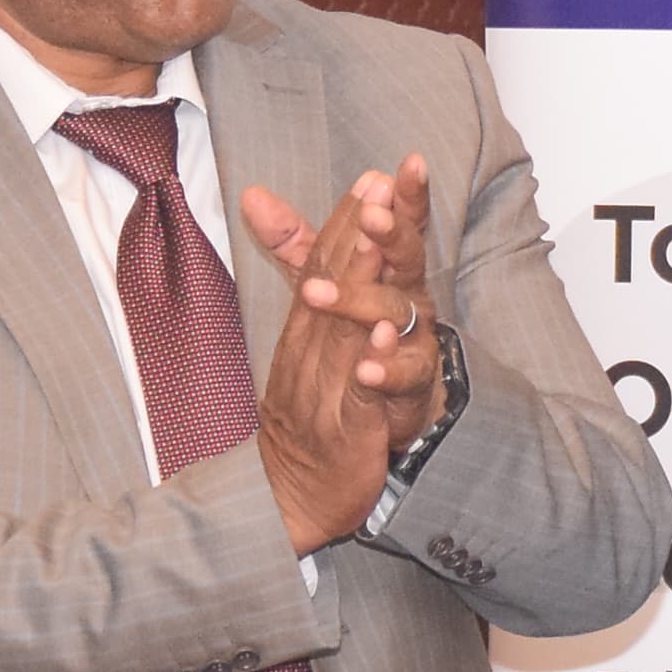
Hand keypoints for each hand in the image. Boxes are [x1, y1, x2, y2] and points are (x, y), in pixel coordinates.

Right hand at [246, 160, 438, 553]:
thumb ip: (309, 292)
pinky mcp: (345, 429)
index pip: (325, 265)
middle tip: (379, 186)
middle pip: (331, 284)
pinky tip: (384, 336)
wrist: (287, 496)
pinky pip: (357, 392)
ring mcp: (325, 388)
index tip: (375, 175)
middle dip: (355, 233)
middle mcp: (311, 350)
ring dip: (358, 284)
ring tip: (376, 242)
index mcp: (307, 330)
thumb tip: (297, 251)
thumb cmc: (306, 418)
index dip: (348, 219)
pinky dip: (369, 364)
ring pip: (342, 330)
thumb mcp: (308, 350)